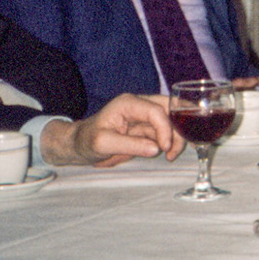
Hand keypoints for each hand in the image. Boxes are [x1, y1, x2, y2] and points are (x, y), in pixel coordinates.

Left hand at [40, 94, 182, 167]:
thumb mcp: (103, 143)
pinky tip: (168, 154)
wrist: (80, 145)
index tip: (164, 148)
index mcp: (128, 103)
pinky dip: (170, 142)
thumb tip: (156, 149)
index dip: (165, 128)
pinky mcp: (147, 128)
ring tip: (170, 156)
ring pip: (171, 121)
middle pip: (170, 109)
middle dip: (178, 128)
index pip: (156, 110)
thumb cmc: (86, 141)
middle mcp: (140, 105)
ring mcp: (144, 116)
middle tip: (175, 148)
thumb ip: (130, 145)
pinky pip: (165, 132)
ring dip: (176, 138)